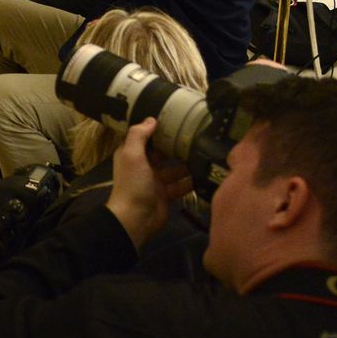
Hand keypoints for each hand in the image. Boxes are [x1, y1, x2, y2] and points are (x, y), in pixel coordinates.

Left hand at [104, 118, 192, 250]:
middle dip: (176, 147)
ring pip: (174, 170)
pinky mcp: (167, 195)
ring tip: (205, 154)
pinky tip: (205, 173)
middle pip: (162, 153)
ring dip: (187, 164)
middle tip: (197, 137)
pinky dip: (191, 181)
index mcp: (132, 155)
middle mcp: (143, 166)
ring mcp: (156, 182)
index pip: (145, 138)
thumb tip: (152, 119)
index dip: (157, 130)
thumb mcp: (132, 155)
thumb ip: (139, 135)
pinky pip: (181, 185)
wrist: (136, 218)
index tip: (175, 119)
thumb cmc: (133, 183)